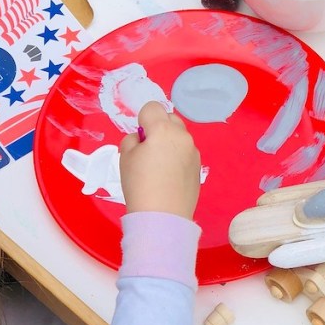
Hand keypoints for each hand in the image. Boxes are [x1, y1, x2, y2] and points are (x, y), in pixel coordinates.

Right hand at [119, 102, 200, 218]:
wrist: (162, 216)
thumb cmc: (139, 184)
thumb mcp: (125, 157)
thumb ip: (133, 140)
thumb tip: (143, 139)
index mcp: (163, 129)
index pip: (152, 107)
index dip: (142, 119)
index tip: (139, 139)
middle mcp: (183, 136)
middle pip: (170, 118)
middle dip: (159, 127)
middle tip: (148, 150)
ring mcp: (194, 151)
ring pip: (179, 136)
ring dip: (169, 142)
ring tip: (159, 167)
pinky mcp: (198, 166)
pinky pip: (186, 152)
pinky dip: (177, 156)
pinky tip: (169, 176)